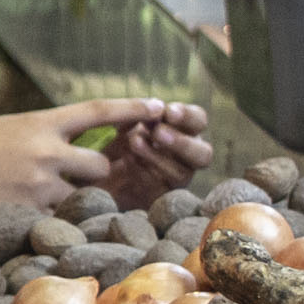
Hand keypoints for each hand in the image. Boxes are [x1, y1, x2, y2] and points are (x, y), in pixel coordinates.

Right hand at [0, 98, 182, 216]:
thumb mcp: (9, 127)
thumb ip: (45, 131)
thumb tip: (77, 133)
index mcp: (41, 123)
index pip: (98, 111)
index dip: (132, 109)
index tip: (159, 105)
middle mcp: (46, 151)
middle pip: (100, 164)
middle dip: (94, 174)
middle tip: (73, 179)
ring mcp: (40, 185)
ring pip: (82, 195)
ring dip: (72, 199)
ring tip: (41, 199)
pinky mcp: (32, 213)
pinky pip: (60, 219)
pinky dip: (52, 219)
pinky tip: (28, 215)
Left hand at [97, 102, 214, 209]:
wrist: (100, 172)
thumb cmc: (121, 139)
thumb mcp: (128, 122)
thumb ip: (141, 113)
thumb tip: (154, 106)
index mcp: (186, 131)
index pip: (199, 121)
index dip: (187, 116)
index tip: (168, 112)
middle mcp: (188, 157)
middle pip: (203, 154)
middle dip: (181, 142)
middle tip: (157, 132)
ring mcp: (177, 179)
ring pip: (181, 173)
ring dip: (157, 157)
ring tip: (134, 142)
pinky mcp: (160, 197)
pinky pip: (158, 188)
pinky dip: (141, 172)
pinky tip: (126, 159)